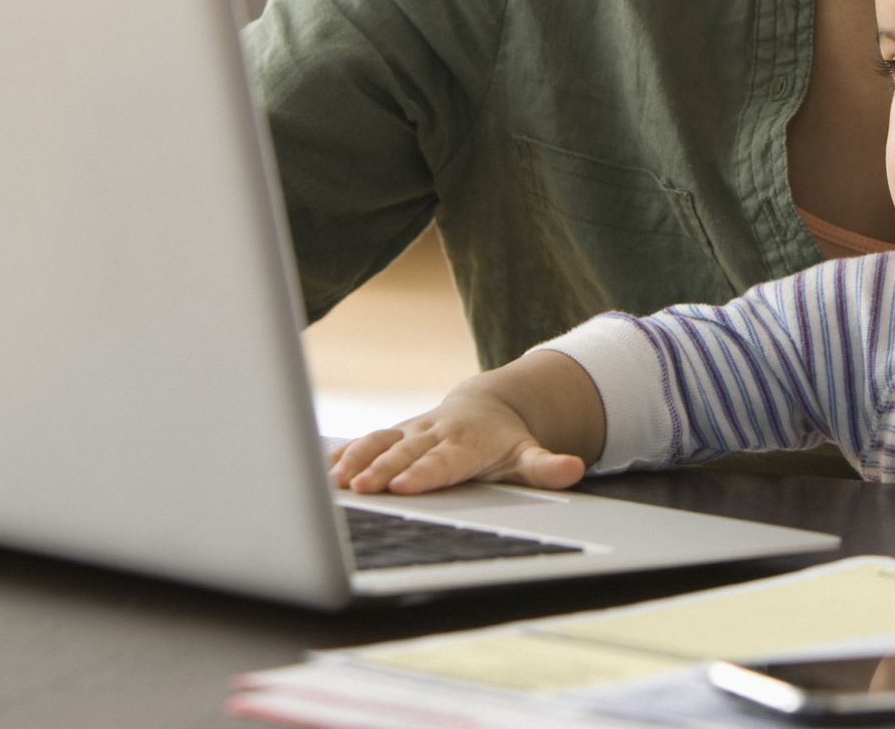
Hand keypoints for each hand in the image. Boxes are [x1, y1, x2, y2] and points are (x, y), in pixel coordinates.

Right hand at [329, 386, 586, 494]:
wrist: (488, 406)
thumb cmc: (506, 441)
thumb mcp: (529, 454)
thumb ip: (546, 465)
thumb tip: (574, 468)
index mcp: (467, 442)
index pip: (444, 460)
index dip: (425, 472)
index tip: (407, 486)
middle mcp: (435, 433)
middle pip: (406, 455)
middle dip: (383, 471)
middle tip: (363, 490)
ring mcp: (411, 432)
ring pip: (380, 443)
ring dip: (357, 460)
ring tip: (336, 481)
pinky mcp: (393, 435)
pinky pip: (364, 442)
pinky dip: (343, 455)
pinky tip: (320, 472)